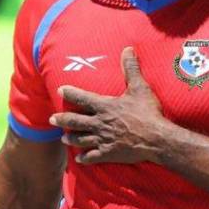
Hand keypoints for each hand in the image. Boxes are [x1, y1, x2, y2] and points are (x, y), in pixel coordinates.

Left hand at [51, 47, 168, 165]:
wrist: (156, 138)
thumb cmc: (148, 112)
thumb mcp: (140, 87)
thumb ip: (131, 68)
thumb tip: (128, 49)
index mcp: (105, 106)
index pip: (82, 98)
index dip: (70, 93)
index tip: (60, 90)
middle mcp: (99, 123)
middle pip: (75, 121)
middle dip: (62, 120)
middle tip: (52, 119)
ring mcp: (103, 139)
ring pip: (81, 139)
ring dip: (71, 139)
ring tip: (64, 139)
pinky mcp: (109, 153)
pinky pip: (92, 157)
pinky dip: (84, 158)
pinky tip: (79, 159)